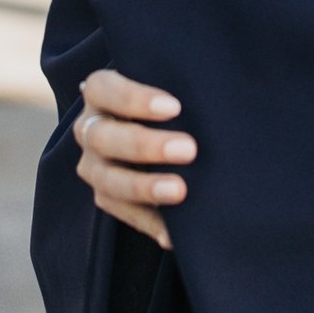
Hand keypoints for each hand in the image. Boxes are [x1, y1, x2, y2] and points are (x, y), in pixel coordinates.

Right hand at [74, 66, 193, 249]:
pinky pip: (123, 213)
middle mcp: (90, 128)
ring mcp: (94, 166)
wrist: (163, 124)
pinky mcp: (106, 197)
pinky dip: (150, 223)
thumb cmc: (170, 96)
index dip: (135, 99)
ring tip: (181, 191)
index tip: (175, 107)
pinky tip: (174, 233)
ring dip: (145, 187)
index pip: (105, 89)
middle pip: (105, 137)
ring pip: (108, 180)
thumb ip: (182, 78)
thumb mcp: (168, 79)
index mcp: (99, 92)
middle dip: (146, 145)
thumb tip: (224, 85)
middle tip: (189, 149)